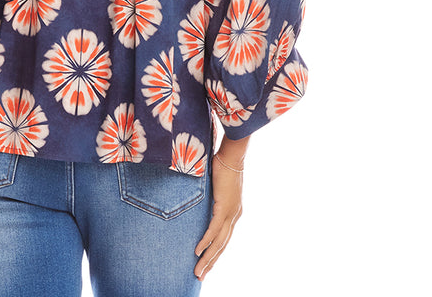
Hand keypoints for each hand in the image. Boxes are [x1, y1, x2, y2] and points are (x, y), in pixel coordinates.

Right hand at [193, 154, 243, 280]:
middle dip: (210, 262)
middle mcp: (234, 215)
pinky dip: (206, 241)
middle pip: (222, 245)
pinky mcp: (224, 207)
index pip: (224, 238)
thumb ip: (209, 198)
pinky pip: (214, 229)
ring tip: (198, 271)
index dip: (215, 253)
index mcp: (233, 212)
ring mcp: (231, 213)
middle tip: (200, 276)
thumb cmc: (222, 165)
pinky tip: (198, 252)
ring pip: (219, 242)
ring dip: (208, 258)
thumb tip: (196, 202)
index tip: (206, 264)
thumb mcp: (214, 186)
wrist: (232, 154)